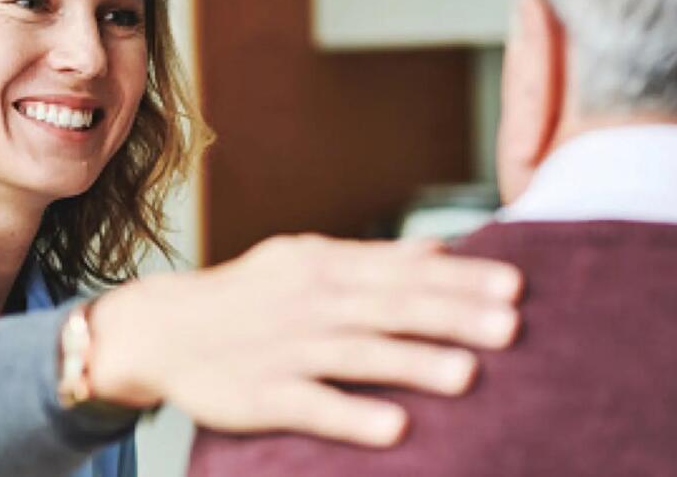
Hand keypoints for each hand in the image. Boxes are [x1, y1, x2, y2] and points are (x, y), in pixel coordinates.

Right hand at [89, 234, 521, 446]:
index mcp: (322, 264)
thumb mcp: (305, 260)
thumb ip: (374, 258)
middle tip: (512, 325)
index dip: (459, 279)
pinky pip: (310, 404)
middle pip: (388, 307)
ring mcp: (284, 348)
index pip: (401, 269)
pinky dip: (352, 414)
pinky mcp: (259, 394)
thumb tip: (442, 248)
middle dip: (452, 315)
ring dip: (412, 362)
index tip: (515, 286)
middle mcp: (308, 302)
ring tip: (469, 374)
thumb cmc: (248, 295)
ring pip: (356, 353)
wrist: (161, 328)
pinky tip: (396, 428)